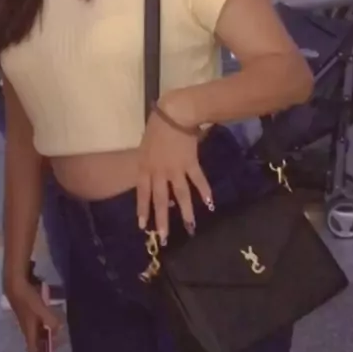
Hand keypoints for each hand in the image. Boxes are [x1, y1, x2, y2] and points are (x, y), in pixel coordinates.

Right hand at [3, 276, 62, 351]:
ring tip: (57, 332)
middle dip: (46, 345)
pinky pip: (38, 320)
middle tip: (58, 344)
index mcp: (29, 331)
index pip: (32, 350)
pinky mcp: (29, 309)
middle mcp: (27, 327)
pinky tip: (52, 317)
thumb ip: (51, 321)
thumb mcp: (41, 310)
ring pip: (37, 330)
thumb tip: (59, 330)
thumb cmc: (28, 298)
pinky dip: (45, 322)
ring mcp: (27, 318)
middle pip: (36, 341)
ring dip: (46, 333)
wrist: (15, 284)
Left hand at [137, 96, 212, 242]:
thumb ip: (148, 165)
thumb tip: (155, 180)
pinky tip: (210, 204)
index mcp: (145, 167)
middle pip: (160, 199)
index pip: (142, 193)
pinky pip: (198, 181)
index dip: (143, 210)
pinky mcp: (191, 163)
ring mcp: (176, 169)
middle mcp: (159, 172)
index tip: (143, 226)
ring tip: (190, 226)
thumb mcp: (145, 147)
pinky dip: (205, 192)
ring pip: (180, 194)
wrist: (174, 114)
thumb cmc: (156, 127)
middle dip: (162, 219)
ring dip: (185, 212)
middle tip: (164, 237)